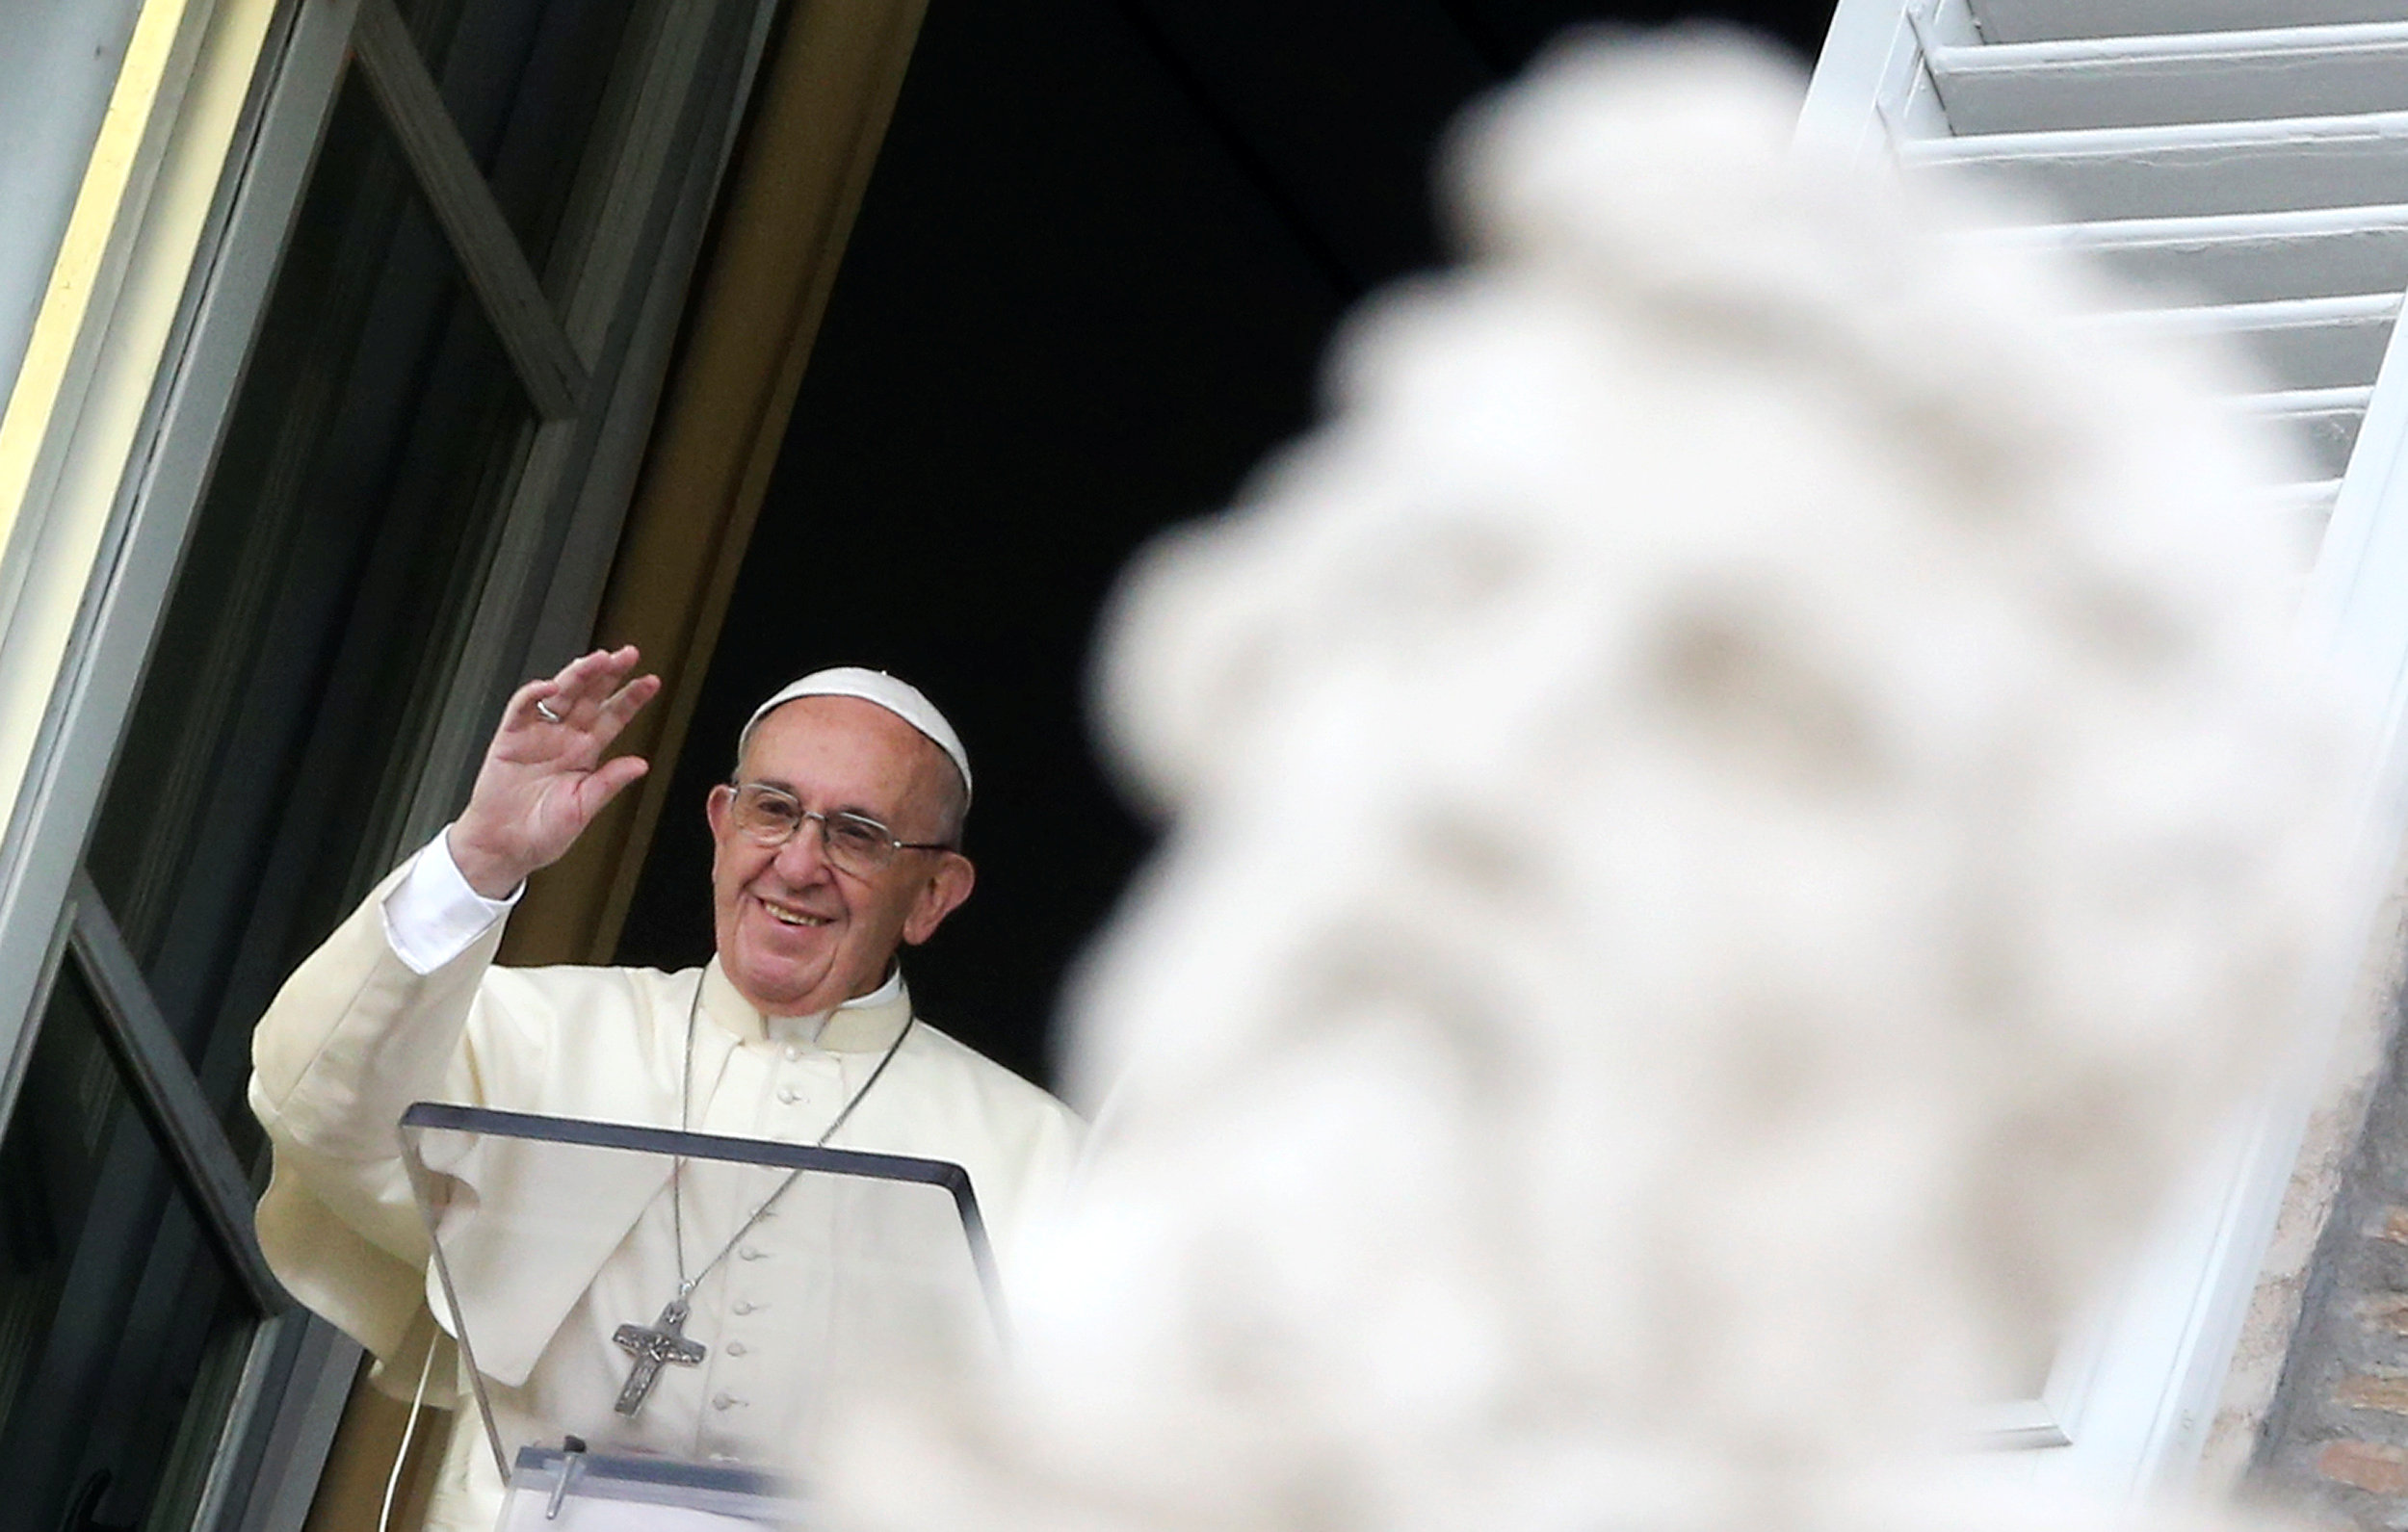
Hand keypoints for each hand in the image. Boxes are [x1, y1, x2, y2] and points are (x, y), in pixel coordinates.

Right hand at [447, 647, 661, 897]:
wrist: (503, 846)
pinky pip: (522, 708)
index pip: (613, 717)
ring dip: (578, 674)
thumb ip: (609, 783)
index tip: (651, 681)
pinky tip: (551, 686)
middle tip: (629, 654)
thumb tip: (641, 764)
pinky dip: (534, 694)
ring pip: (561, 694)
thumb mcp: (583, 808)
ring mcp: (537, 735)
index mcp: (585, 754)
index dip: (631, 698)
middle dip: (609, 674)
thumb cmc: (542, 833)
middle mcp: (564, 738)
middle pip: (590, 697)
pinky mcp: (509, 738)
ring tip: (598, 659)